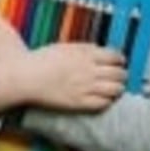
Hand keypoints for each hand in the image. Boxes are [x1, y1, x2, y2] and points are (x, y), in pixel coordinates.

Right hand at [0, 43, 126, 113]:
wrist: (27, 77)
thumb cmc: (44, 59)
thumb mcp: (67, 46)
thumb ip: (86, 48)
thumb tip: (101, 50)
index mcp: (86, 54)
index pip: (115, 57)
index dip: (120, 60)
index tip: (120, 62)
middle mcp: (89, 70)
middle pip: (119, 74)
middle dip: (122, 75)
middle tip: (120, 76)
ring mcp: (85, 88)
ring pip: (115, 90)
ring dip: (118, 88)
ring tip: (115, 88)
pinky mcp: (79, 103)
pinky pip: (102, 104)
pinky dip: (107, 101)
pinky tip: (104, 98)